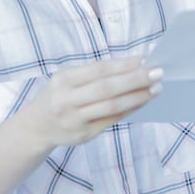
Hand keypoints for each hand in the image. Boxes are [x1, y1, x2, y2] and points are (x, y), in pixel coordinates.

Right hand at [24, 56, 162, 150]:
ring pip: (112, 106)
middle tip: (158, 73)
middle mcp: (67, 99)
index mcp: (64, 79)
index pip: (99, 70)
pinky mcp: (84, 134)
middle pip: (107, 88)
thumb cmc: (59, 95)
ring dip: (137, 97)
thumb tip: (133, 65)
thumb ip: (95, 73)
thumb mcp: (68, 78)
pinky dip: (130, 109)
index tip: (145, 59)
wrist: (36, 126)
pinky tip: (142, 101)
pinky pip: (112, 119)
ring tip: (155, 88)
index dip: (123, 65)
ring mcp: (75, 119)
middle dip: (135, 80)